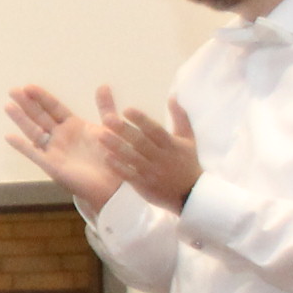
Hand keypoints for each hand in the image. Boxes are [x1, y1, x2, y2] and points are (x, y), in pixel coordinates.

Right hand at [2, 84, 124, 208]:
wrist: (116, 184)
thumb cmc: (114, 157)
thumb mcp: (111, 127)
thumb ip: (105, 107)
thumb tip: (103, 85)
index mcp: (73, 126)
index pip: (54, 108)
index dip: (42, 97)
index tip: (29, 86)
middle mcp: (60, 137)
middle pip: (40, 117)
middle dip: (27, 104)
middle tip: (13, 90)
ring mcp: (54, 151)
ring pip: (34, 131)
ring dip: (21, 119)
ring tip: (8, 106)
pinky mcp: (52, 166)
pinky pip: (34, 154)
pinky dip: (22, 146)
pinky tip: (9, 136)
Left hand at [95, 96, 201, 211]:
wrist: (191, 195)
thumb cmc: (188, 163)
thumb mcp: (188, 140)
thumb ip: (180, 117)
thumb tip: (173, 97)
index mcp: (171, 145)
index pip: (155, 130)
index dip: (142, 120)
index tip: (127, 110)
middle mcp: (161, 158)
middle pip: (141, 142)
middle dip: (124, 130)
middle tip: (107, 119)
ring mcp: (152, 172)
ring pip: (132, 158)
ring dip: (116, 146)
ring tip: (100, 135)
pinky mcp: (144, 185)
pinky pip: (129, 175)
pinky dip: (118, 167)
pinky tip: (105, 157)